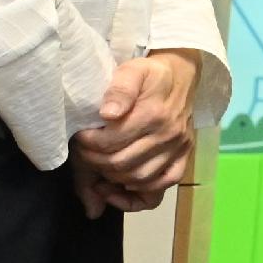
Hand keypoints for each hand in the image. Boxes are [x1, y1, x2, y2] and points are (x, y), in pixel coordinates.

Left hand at [72, 49, 201, 200]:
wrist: (182, 74)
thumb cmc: (151, 73)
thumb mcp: (132, 71)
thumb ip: (119, 90)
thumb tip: (108, 115)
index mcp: (153, 114)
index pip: (112, 142)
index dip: (88, 145)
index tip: (79, 138)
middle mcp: (168, 135)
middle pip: (122, 163)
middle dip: (95, 162)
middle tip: (84, 154)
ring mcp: (178, 148)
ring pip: (140, 178)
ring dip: (113, 178)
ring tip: (99, 167)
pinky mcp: (184, 156)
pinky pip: (164, 184)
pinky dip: (142, 191)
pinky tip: (124, 184)